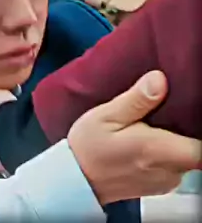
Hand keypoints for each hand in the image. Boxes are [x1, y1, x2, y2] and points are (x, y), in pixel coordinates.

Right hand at [68, 70, 201, 204]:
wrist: (76, 179)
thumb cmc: (89, 145)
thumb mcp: (106, 116)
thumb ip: (136, 100)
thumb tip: (160, 79)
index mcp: (158, 150)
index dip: (199, 127)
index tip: (189, 110)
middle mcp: (169, 170)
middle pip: (195, 149)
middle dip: (185, 129)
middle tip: (163, 110)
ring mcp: (167, 181)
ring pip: (186, 157)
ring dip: (176, 140)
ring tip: (153, 123)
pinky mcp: (161, 186)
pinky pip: (176, 166)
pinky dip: (168, 152)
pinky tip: (149, 139)